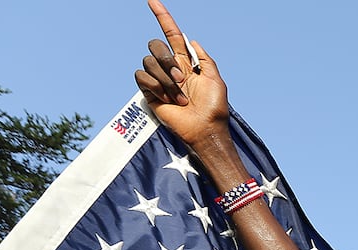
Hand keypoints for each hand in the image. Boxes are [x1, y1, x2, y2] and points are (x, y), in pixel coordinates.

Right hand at [134, 0, 228, 145]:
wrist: (204, 129)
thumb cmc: (214, 107)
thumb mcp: (215, 78)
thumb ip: (204, 57)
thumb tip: (191, 40)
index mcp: (186, 62)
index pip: (171, 34)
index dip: (162, 17)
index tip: (152, 1)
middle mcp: (170, 68)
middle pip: (156, 45)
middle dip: (167, 60)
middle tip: (181, 79)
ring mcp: (158, 80)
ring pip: (149, 61)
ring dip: (165, 79)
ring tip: (178, 97)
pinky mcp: (149, 92)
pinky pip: (142, 76)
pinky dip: (155, 86)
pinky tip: (167, 99)